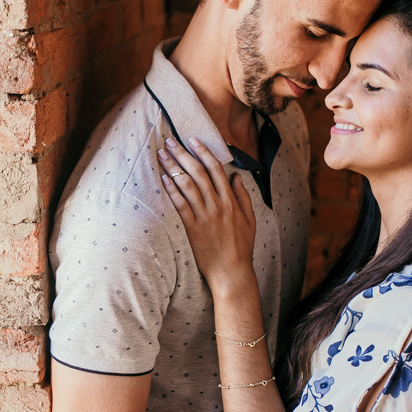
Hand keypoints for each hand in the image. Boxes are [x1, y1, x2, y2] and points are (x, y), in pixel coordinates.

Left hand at [158, 136, 256, 296]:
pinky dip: (171, 190)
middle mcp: (217, 205)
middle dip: (183, 154)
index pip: (216, 169)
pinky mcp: (193, 229)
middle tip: (170, 141)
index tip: (193, 139)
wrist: (231, 271)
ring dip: (173, 168)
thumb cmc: (241, 246)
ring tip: (162, 155)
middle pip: (198, 173)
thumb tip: (236, 176)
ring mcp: (204, 216)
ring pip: (187, 185)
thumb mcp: (249, 219)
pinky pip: (180, 205)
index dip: (203, 152)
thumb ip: (243, 196)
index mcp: (231, 201)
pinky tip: (163, 178)